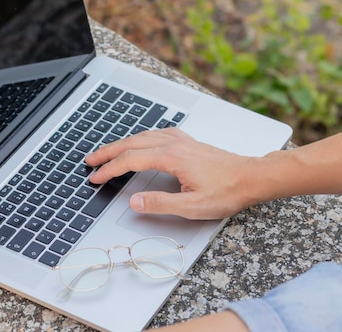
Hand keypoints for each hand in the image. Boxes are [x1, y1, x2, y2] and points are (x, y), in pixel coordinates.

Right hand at [86, 128, 270, 219]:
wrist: (251, 177)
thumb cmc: (227, 191)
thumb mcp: (193, 207)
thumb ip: (161, 204)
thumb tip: (134, 201)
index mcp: (172, 158)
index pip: (131, 161)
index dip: (110, 169)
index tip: (96, 178)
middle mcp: (174, 144)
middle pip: (132, 143)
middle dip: (108, 152)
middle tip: (90, 161)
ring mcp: (182, 140)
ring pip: (143, 136)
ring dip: (122, 143)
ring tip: (108, 151)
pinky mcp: (188, 142)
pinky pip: (157, 133)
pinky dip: (140, 137)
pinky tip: (140, 141)